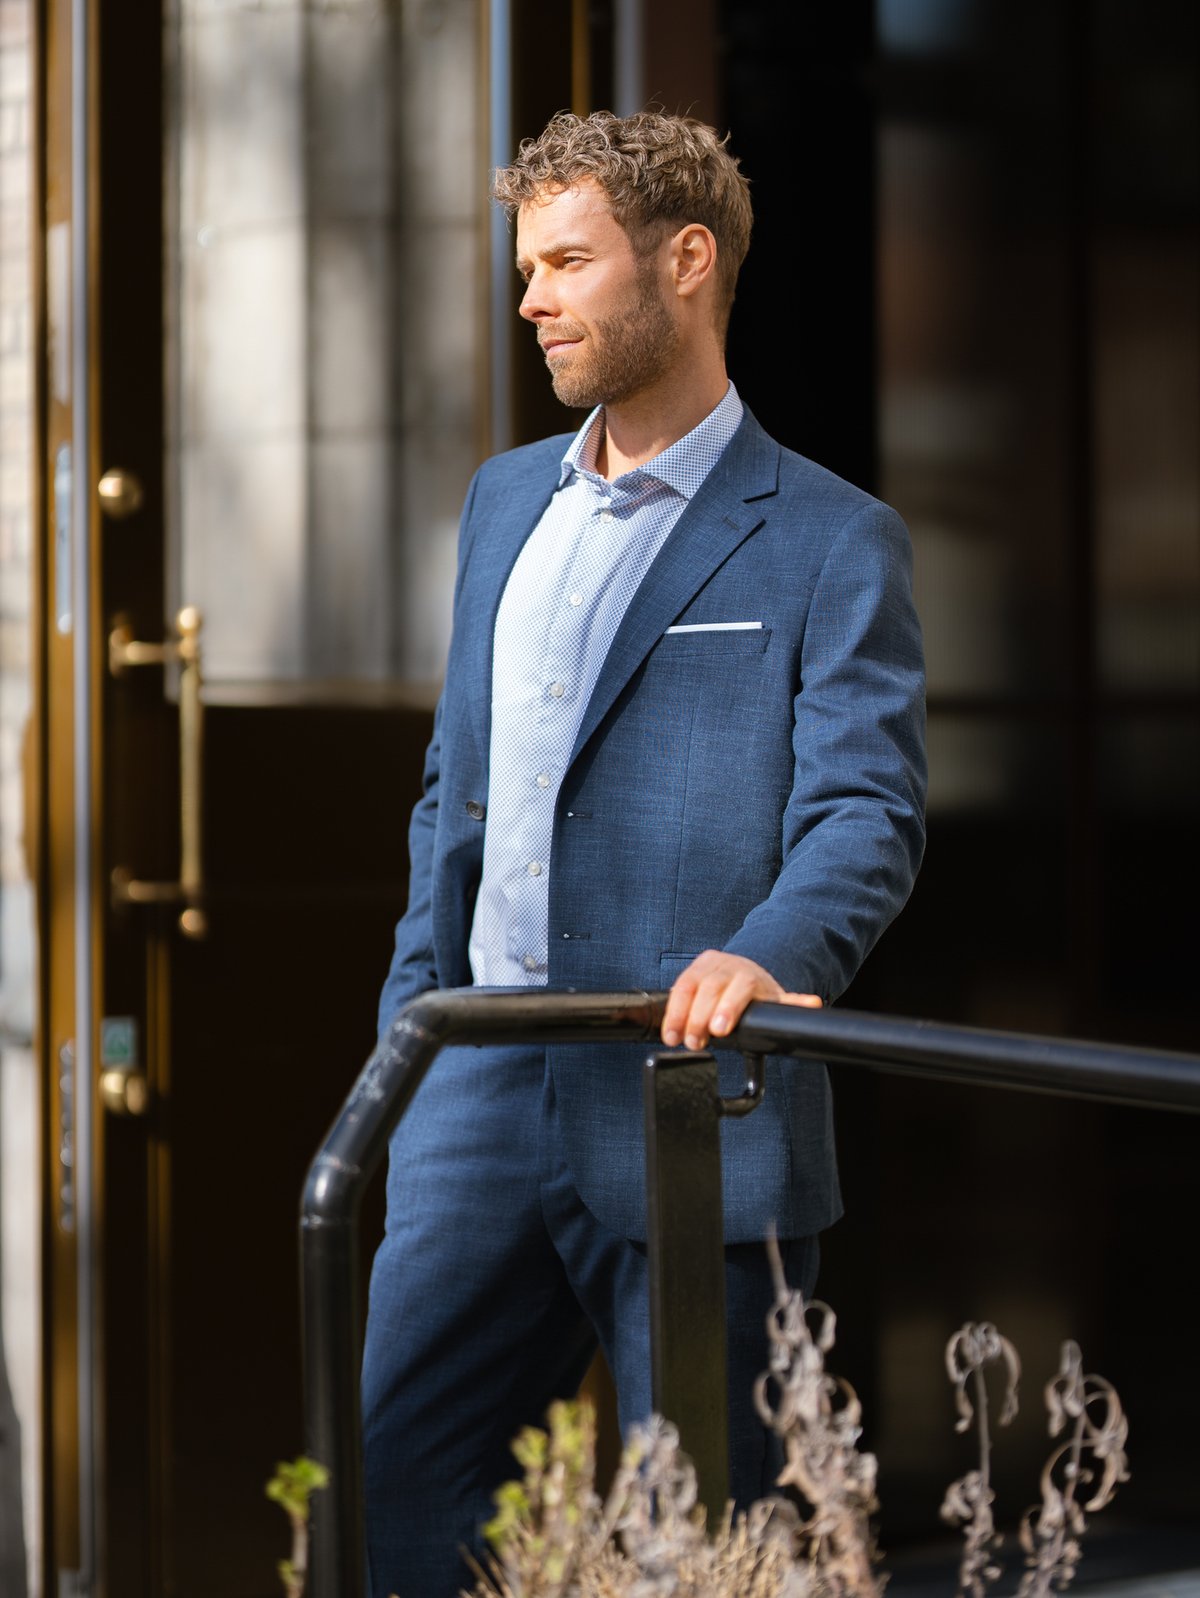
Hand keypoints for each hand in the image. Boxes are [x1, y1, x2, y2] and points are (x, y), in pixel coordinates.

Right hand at [660, 950, 821, 1050]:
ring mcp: (707, 966)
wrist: (742, 971)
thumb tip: (813, 1004)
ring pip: (689, 985)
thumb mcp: (776, 999)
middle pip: (711, 987)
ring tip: (674, 1039)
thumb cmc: (758, 993)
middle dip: (699, 1016)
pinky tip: (668, 1030)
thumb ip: (792, 1004)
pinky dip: (671, 1011)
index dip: (728, 1007)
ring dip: (679, 1015)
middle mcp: (728, 966)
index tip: (720, 1030)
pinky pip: (676, 988)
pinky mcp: (690, 971)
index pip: (741, 987)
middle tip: (694, 1042)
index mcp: (750, 975)